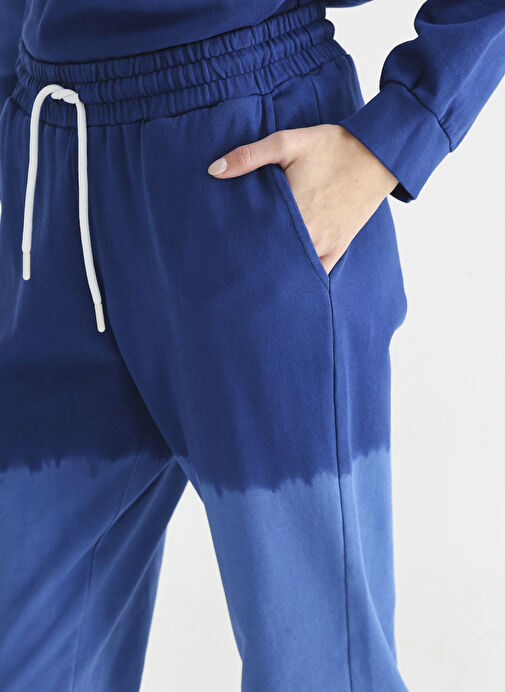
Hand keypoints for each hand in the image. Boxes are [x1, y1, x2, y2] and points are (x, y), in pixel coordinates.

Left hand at [208, 124, 398, 273]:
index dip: (237, 242)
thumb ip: (248, 156)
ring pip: (293, 267)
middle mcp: (307, 233)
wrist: (379, 153)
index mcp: (291, 210)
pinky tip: (288, 278)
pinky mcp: (338, 246)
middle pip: (271, 255)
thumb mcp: (287, 142)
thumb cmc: (332, 146)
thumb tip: (213, 170)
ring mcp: (324, 243)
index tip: (222, 246)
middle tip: (232, 264)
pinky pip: (317, 271)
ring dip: (276, 268)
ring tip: (255, 273)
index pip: (254, 236)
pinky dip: (303, 275)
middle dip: (253, 258)